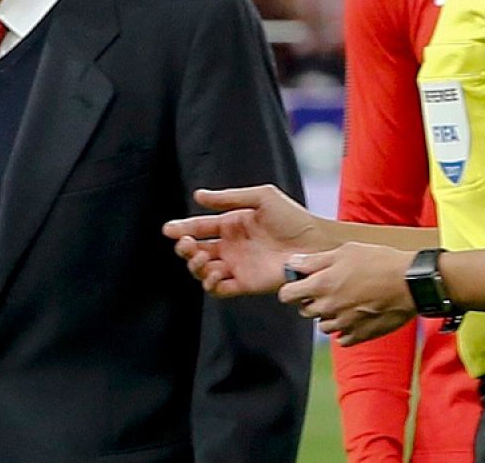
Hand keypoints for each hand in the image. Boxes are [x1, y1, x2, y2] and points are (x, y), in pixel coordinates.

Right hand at [163, 185, 331, 296]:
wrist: (315, 243)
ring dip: (194, 265)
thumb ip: (229, 198)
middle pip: (196, 251)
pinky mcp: (245, 284)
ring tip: (200, 257)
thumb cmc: (292, 217)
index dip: (182, 228)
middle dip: (184, 248)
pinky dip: (209, 283)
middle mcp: (230, 247)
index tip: (169, 229)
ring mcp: (237, 266)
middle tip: (184, 243)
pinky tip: (213, 271)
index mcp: (231, 225)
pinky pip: (218, 289)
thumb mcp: (261, 197)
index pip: (200, 227)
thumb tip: (198, 196)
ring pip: (202, 271)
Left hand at [277, 243, 416, 345]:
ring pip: (323, 326)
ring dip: (328, 316)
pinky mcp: (360, 335)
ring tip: (345, 302)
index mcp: (321, 285)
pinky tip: (355, 316)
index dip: (291, 289)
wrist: (410, 283)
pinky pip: (342, 339)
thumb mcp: (344, 252)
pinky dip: (344, 330)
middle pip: (305, 312)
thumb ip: (314, 261)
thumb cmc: (378, 262)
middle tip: (328, 290)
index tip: (299, 286)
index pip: (287, 295)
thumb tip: (293, 264)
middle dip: (310, 302)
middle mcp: (329, 308)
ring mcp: (344, 324)